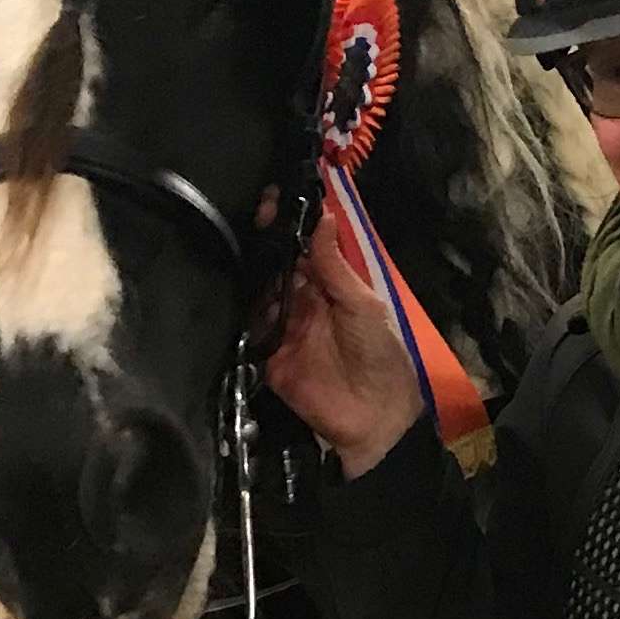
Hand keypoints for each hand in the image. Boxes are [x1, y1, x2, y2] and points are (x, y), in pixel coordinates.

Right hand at [263, 202, 427, 478]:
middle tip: (251, 225)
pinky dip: (243, 318)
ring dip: (252, 280)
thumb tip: (323, 217)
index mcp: (330, 288)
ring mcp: (283, 330)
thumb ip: (335, 266)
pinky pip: (248, 333)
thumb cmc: (380, 354)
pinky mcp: (267, 357)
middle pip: (274, 270)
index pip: (303, 251)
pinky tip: (239, 300)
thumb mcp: (363, 303)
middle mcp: (303, 304)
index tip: (271, 203)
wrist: (374, 415)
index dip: (287, 229)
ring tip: (249, 262)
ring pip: (256, 297)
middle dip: (262, 248)